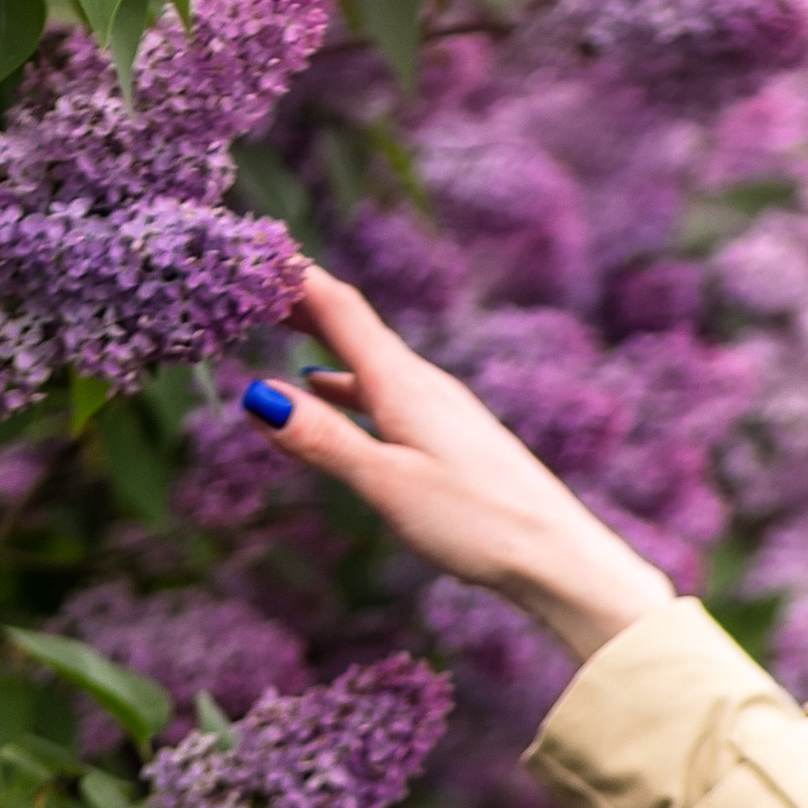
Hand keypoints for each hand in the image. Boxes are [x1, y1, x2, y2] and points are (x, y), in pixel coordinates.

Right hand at [239, 265, 678, 667]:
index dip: (291, 276)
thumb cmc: (478, 523)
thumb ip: (323, 440)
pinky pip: (387, 392)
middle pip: (353, 324)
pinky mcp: (453, 437)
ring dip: (322, 339)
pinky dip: (348, 383)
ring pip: (369, 358)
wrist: (559, 558)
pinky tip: (332, 393)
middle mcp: (422, 384)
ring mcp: (441, 409)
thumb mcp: (387, 484)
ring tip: (280, 327)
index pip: (338, 308)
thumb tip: (257, 396)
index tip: (247, 249)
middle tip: (249, 279)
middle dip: (300, 299)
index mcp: (401, 384)